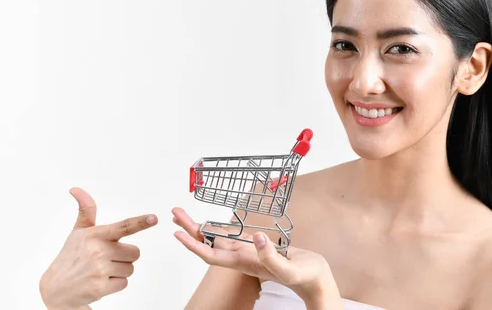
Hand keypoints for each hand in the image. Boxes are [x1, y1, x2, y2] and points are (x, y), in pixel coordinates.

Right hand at [39, 188, 157, 309]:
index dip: (140, 222)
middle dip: (124, 257)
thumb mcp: (77, 232)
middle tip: (106, 259)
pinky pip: (124, 283)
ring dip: (119, 271)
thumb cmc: (70, 257)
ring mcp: (99, 269)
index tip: (154, 218)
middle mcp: (98, 250)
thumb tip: (75, 189)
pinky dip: (115, 284)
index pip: (123, 226)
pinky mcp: (100, 287)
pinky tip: (100, 282)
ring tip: (101, 271)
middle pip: (135, 252)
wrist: (55, 289)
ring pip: (130, 268)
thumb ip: (86, 211)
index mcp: (95, 234)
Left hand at [171, 207, 341, 308]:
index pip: (211, 255)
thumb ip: (272, 256)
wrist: (316, 279)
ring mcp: (248, 252)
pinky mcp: (256, 247)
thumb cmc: (305, 276)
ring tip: (185, 215)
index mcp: (245, 263)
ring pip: (217, 239)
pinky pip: (232, 237)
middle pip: (208, 244)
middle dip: (190, 229)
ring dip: (200, 227)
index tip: (177, 233)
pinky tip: (212, 224)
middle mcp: (241, 257)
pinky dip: (219, 228)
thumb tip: (257, 238)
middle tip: (175, 212)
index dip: (193, 245)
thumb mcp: (289, 268)